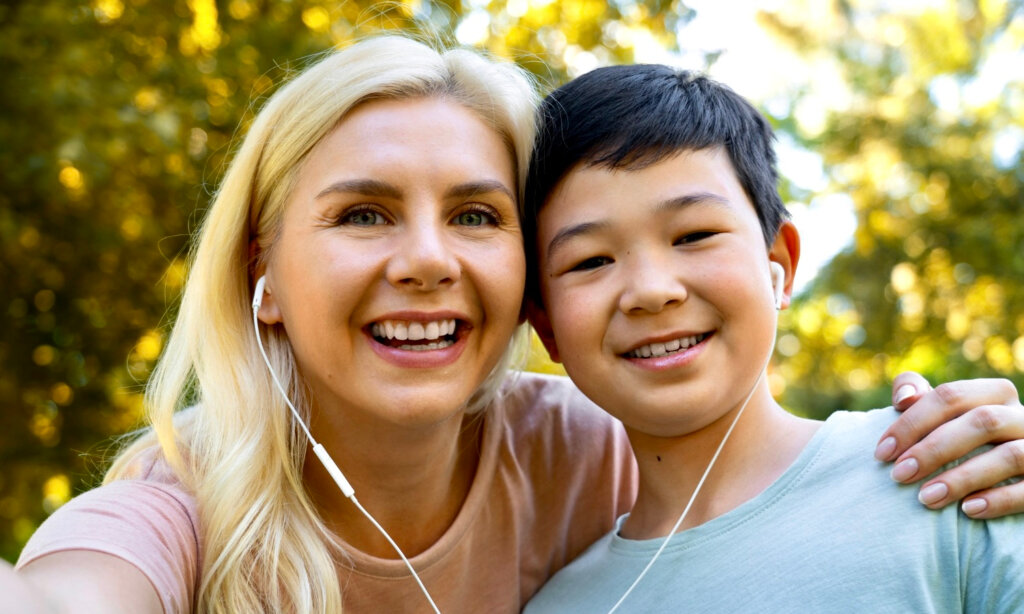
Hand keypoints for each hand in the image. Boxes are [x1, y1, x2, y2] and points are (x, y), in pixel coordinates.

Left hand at [875, 372, 1023, 518]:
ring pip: (1009, 455)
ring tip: (925, 498)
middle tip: (898, 475)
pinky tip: (967, 510)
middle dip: (933, 449)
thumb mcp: (944, 418)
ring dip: (962, 478)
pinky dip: (999, 500)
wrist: (1010, 478)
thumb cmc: (964, 444)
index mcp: (994, 394)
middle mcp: (1022, 417)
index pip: (951, 395)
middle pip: (981, 421)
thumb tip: (905, 397)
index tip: (881, 452)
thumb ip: (921, 400)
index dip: (912, 421)